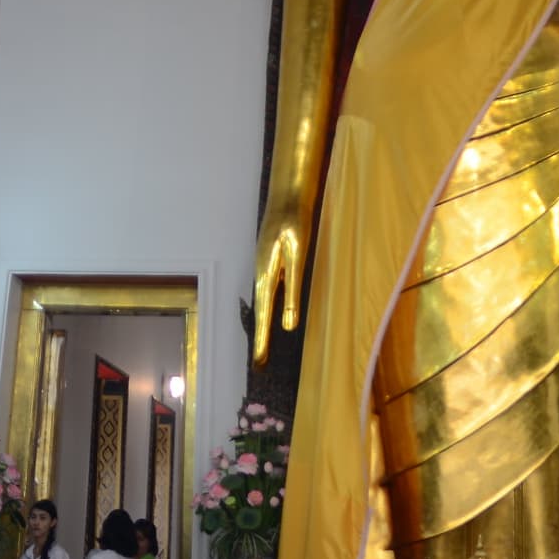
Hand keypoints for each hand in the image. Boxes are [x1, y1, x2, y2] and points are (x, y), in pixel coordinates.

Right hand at [251, 213, 306, 365]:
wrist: (290, 192)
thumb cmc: (296, 221)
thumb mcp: (299, 256)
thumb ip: (294, 289)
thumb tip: (289, 325)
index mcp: (266, 275)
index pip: (264, 316)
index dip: (263, 341)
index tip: (260, 364)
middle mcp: (261, 273)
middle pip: (261, 313)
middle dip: (261, 339)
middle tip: (260, 366)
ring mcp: (265, 266)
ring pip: (264, 302)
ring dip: (264, 325)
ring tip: (265, 347)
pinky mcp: (272, 260)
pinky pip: (270, 291)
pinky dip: (269, 308)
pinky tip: (273, 314)